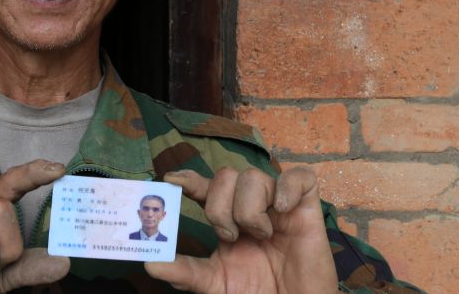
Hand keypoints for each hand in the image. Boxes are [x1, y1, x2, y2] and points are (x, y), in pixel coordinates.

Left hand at [145, 167, 337, 293]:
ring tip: (261, 235)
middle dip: (220, 206)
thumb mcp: (215, 283)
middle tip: (230, 236)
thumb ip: (185, 272)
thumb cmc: (257, 293)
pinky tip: (282, 209)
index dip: (189, 178)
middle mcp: (250, 205)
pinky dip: (288, 187)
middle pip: (226, 175)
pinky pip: (300, 177)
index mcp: (228, 218)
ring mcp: (279, 204)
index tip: (171, 181)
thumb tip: (150, 263)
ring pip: (253, 176)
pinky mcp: (308, 209)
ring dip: (249, 208)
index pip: (206, 187)